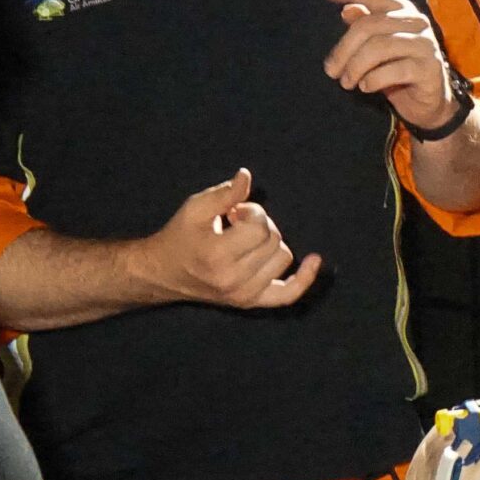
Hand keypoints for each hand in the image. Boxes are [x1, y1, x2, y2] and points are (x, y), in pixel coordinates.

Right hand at [136, 168, 322, 308]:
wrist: (164, 273)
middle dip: (259, 225)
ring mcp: (244, 295)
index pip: (260, 227)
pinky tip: (315, 260)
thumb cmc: (180, 236)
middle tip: (236, 225)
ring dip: (271, 243)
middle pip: (274, 240)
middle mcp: (233, 280)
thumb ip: (223, 193)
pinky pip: (288, 294)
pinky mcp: (250, 302)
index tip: (233, 212)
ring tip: (245, 241)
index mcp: (218, 256)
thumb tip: (246, 176)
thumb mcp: (195, 208)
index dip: (251, 212)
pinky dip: (304, 278)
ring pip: (283, 258)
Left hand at [322, 0, 456, 129]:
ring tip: (346, 83)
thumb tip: (346, 10)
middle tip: (331, 71)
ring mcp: (425, 44)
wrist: (428, 102)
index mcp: (402, 10)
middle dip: (344, 50)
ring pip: (379, 47)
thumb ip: (365, 26)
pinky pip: (394, 70)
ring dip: (355, 67)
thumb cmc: (398, 70)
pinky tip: (365, 87)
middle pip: (369, 26)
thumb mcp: (377, 47)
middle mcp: (416, 21)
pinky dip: (373, 80)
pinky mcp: (429, 68)